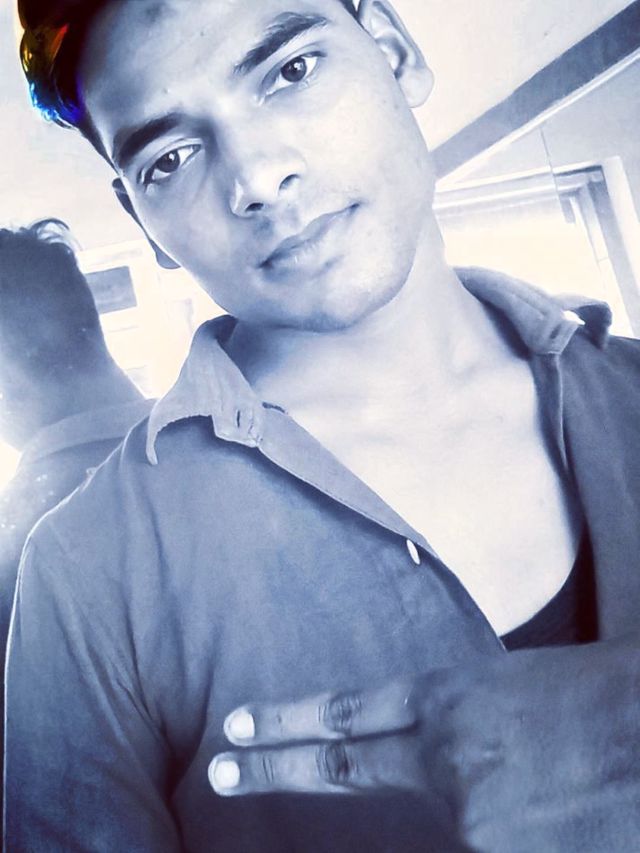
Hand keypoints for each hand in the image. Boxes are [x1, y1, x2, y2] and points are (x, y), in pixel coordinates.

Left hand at [208, 641, 639, 851]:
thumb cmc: (597, 696)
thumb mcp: (512, 691)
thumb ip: (457, 721)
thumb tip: (428, 755)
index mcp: (451, 699)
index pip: (346, 711)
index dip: (288, 718)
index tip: (238, 724)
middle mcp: (446, 758)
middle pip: (346, 762)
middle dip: (275, 764)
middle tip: (221, 767)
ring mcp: (473, 815)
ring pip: (455, 812)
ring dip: (492, 796)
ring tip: (554, 776)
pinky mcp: (502, 851)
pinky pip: (494, 839)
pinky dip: (517, 820)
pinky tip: (563, 800)